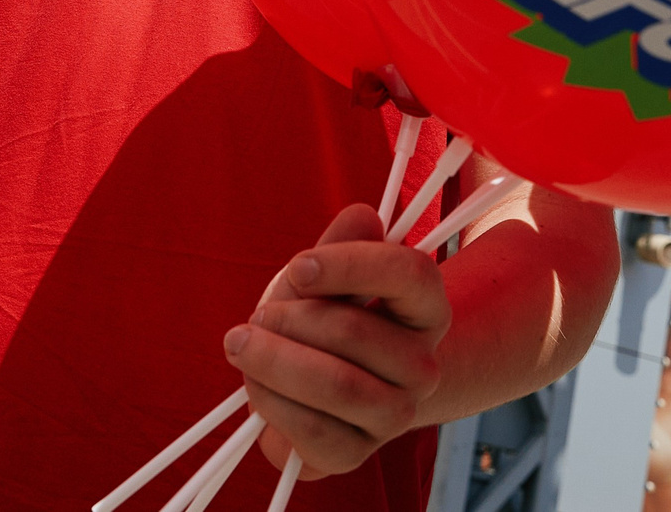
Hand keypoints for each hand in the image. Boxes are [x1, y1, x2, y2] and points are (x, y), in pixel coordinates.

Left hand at [226, 203, 449, 479]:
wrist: (315, 390)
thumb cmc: (321, 319)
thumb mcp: (326, 275)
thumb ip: (340, 245)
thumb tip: (363, 215)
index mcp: (425, 307)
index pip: (407, 272)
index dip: (348, 264)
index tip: (297, 267)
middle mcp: (423, 365)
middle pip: (355, 331)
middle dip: (289, 319)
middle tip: (256, 317)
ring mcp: (395, 414)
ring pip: (336, 384)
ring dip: (274, 361)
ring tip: (244, 348)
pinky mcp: (358, 454)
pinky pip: (314, 430)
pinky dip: (271, 402)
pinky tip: (255, 386)